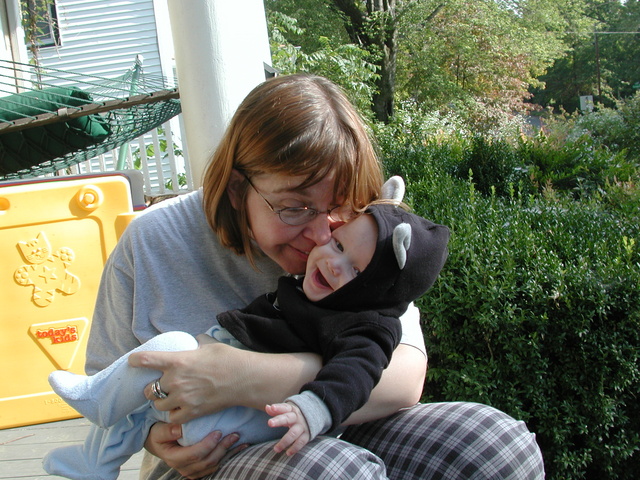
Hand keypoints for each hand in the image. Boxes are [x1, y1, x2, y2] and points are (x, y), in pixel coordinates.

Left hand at [129, 341, 245, 422]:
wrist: (243, 378)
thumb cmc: (228, 358)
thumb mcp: (209, 344)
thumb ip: (197, 343)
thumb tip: (195, 339)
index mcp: (177, 360)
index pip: (146, 360)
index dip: (135, 360)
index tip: (133, 361)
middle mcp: (175, 380)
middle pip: (149, 389)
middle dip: (152, 388)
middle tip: (160, 387)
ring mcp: (182, 397)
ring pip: (158, 404)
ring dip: (162, 402)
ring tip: (171, 399)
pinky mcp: (191, 412)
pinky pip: (172, 417)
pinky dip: (174, 414)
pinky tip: (180, 409)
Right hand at [144, 422, 246, 478]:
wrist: (159, 444)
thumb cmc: (159, 434)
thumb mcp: (158, 431)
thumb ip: (167, 431)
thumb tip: (179, 429)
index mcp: (174, 458)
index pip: (195, 455)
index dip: (208, 445)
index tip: (218, 432)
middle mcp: (184, 467)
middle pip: (207, 461)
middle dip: (222, 448)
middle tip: (234, 434)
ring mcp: (192, 470)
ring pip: (214, 465)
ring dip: (228, 453)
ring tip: (239, 439)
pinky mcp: (200, 469)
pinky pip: (216, 466)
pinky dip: (229, 457)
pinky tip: (239, 448)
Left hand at [266, 402, 310, 455]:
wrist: (313, 417)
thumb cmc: (293, 415)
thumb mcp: (286, 411)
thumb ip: (276, 410)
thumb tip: (267, 407)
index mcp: (291, 410)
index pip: (284, 407)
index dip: (278, 408)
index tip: (271, 407)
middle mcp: (297, 417)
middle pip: (288, 418)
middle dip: (279, 420)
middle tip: (269, 423)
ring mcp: (302, 426)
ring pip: (293, 433)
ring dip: (284, 441)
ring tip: (276, 449)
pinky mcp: (307, 435)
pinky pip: (301, 442)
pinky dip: (295, 448)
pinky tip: (287, 453)